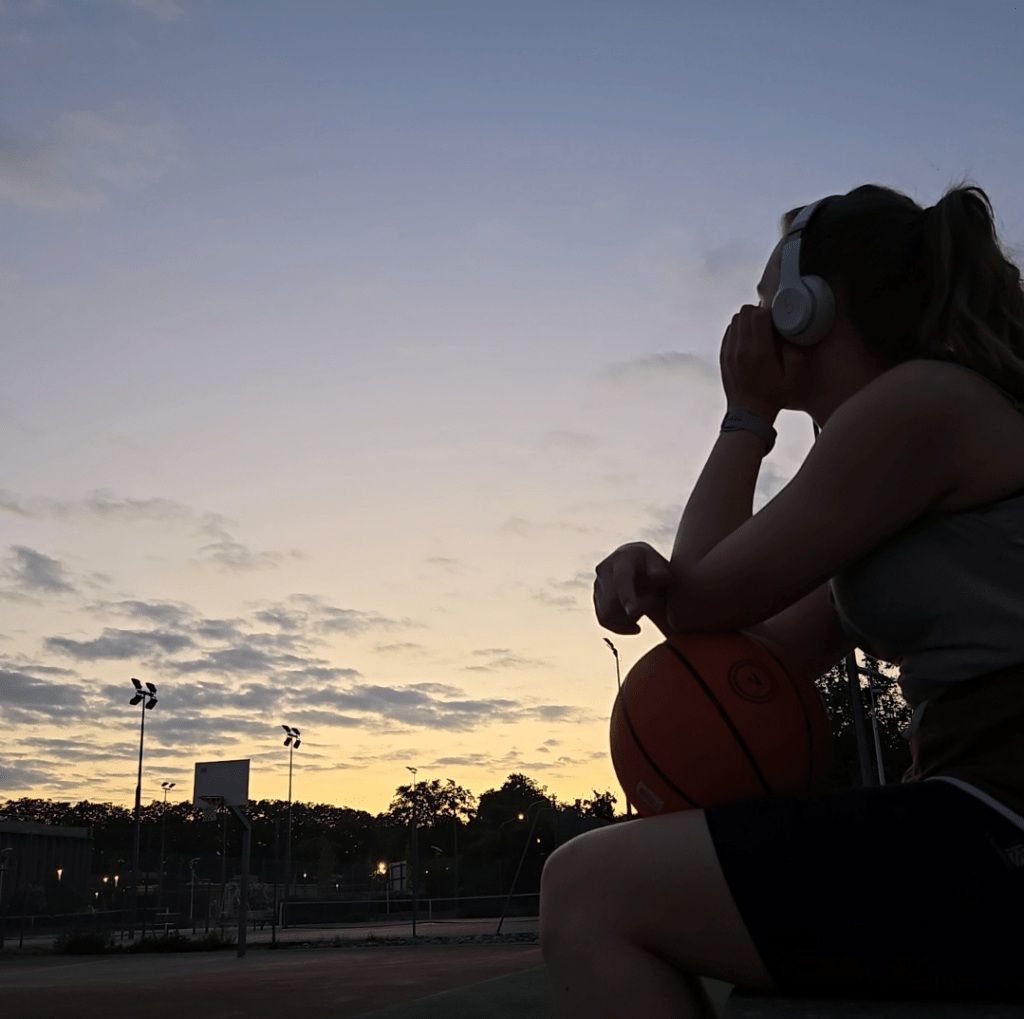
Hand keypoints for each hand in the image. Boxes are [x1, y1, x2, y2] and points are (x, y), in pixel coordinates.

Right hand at [593, 542, 672, 634]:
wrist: (644, 570)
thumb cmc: (656, 569)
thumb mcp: (663, 566)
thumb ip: (661, 571)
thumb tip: (657, 576)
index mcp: (622, 557)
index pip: (620, 579)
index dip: (625, 596)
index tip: (633, 612)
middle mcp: (604, 569)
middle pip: (611, 600)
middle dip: (633, 611)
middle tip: (654, 603)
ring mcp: (598, 584)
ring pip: (607, 613)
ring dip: (628, 620)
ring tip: (645, 612)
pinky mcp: (597, 598)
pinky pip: (604, 620)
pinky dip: (620, 628)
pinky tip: (636, 627)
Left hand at [720, 305, 811, 420]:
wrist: (748, 414)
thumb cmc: (773, 397)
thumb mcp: (794, 378)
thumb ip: (795, 353)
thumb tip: (790, 333)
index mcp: (759, 352)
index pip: (758, 315)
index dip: (770, 312)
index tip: (777, 319)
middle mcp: (740, 349)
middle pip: (744, 312)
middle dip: (758, 312)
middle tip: (768, 322)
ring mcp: (728, 352)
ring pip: (734, 320)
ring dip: (747, 320)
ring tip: (758, 330)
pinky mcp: (723, 356)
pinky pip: (729, 332)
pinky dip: (738, 330)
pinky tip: (748, 339)